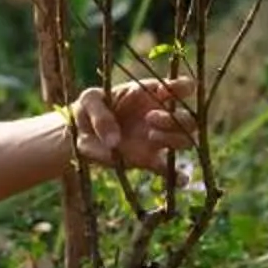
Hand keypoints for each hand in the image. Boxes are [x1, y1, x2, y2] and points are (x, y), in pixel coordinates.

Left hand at [71, 78, 195, 173]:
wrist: (79, 135)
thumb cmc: (87, 109)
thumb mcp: (88, 101)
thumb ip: (100, 114)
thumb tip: (114, 140)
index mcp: (150, 94)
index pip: (181, 88)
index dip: (182, 88)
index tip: (165, 94)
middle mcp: (160, 116)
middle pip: (189, 118)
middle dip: (175, 118)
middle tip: (149, 118)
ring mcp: (156, 139)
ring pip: (185, 140)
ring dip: (174, 138)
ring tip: (150, 137)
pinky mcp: (148, 160)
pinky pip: (169, 170)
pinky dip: (178, 177)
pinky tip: (180, 180)